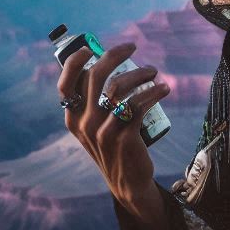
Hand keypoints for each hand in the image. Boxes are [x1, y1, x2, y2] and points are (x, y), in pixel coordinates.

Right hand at [56, 41, 170, 229]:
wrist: (128, 182)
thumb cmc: (114, 147)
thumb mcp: (96, 127)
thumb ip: (93, 104)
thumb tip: (103, 68)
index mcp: (73, 118)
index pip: (65, 84)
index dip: (75, 62)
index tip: (90, 48)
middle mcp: (84, 123)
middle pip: (95, 77)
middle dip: (115, 55)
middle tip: (133, 46)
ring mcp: (102, 131)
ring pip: (118, 88)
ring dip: (139, 73)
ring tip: (154, 71)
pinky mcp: (123, 138)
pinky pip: (137, 106)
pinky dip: (153, 92)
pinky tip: (164, 89)